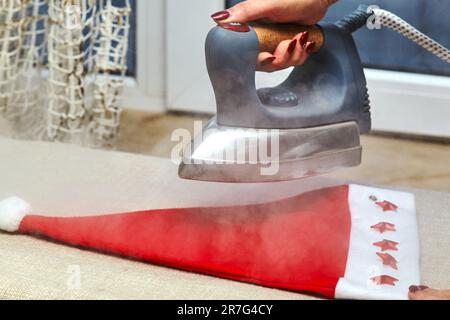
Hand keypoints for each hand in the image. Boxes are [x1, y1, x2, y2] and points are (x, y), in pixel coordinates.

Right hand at [211, 0, 336, 71]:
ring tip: (300, 37)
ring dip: (293, 55)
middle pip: (263, 63)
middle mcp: (260, 37)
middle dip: (280, 58)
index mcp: (250, 27)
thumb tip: (220, 19)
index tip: (269, 57)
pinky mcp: (285, 48)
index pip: (245, 54)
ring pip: (278, 64)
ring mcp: (273, 44)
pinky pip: (290, 62)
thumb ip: (245, 12)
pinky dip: (300, 54)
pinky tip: (304, 42)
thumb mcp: (269, 4)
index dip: (257, 60)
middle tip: (290, 43)